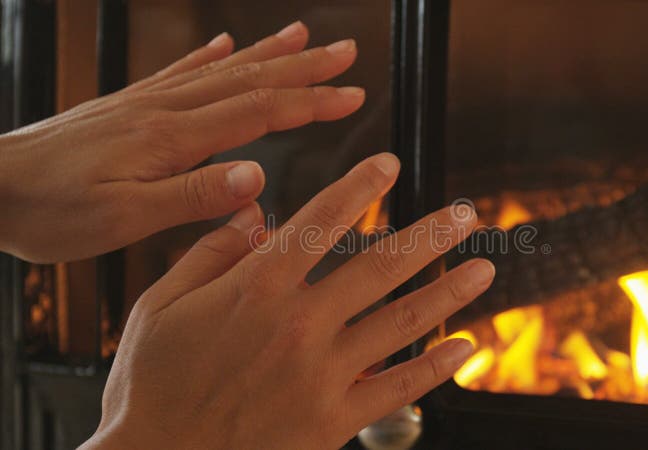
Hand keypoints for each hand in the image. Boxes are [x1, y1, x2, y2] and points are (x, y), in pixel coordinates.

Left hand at [0, 21, 363, 262]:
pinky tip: (226, 44)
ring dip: (268, 53)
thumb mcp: (122, 218)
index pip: (260, 111)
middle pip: (251, 80)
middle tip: (346, 51)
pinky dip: (210, 56)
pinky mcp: (129, 106)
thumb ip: (191, 196)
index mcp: (173, 138)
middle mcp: (166, 110)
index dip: (311, 102)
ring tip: (302, 35)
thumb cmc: (50, 208)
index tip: (353, 94)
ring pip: (223, 70)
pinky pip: (179, 72)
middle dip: (304, 66)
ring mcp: (147, 103)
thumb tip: (255, 176)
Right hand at [80, 153, 493, 449]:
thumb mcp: (160, 307)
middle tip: (465, 214)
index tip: (389, 165)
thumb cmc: (152, 387)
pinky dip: (435, 367)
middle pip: (380, 267)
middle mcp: (298, 325)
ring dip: (448, 291)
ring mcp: (321, 374)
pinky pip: (397, 388)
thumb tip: (252, 214)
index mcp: (256, 289)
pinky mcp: (332, 420)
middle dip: (429, 235)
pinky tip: (464, 346)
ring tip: (483, 269)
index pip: (319, 222)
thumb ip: (209, 253)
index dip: (359, 188)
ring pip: (401, 322)